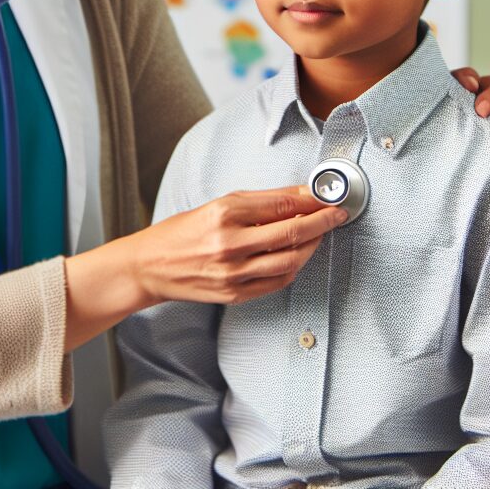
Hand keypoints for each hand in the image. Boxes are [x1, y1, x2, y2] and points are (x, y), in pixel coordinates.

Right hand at [130, 187, 347, 306]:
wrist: (151, 266)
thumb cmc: (182, 231)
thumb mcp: (218, 204)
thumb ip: (260, 202)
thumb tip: (298, 195)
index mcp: (224, 214)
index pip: (280, 204)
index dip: (310, 199)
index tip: (327, 194)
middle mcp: (230, 244)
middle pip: (291, 232)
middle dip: (322, 221)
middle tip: (338, 213)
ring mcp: (233, 273)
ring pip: (290, 260)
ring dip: (312, 245)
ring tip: (321, 233)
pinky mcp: (236, 294)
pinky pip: (277, 282)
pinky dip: (294, 268)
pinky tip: (299, 255)